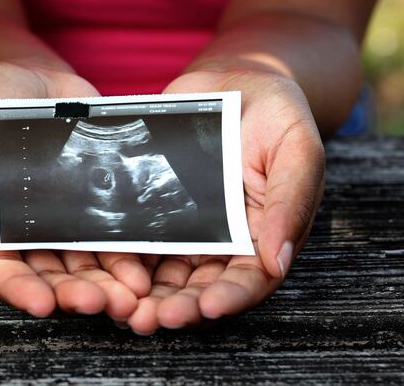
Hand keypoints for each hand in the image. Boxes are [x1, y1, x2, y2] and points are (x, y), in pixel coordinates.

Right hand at [0, 62, 151, 318]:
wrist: (30, 75)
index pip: (1, 270)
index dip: (19, 290)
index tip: (42, 305)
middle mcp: (31, 231)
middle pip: (52, 275)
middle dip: (75, 293)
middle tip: (101, 304)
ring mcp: (67, 219)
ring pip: (88, 263)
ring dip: (109, 283)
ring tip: (131, 296)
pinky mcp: (98, 202)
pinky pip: (114, 234)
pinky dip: (129, 254)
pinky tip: (144, 267)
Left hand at [125, 70, 324, 333]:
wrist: (234, 83)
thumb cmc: (277, 116)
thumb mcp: (297, 150)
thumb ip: (290, 202)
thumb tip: (280, 260)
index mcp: (262, 235)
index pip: (249, 279)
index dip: (230, 298)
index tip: (207, 307)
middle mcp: (223, 241)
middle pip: (200, 287)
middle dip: (178, 307)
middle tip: (152, 319)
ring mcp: (187, 229)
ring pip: (164, 274)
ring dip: (145, 296)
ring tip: (124, 309)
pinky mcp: (155, 211)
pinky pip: (138, 240)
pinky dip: (123, 261)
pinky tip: (105, 272)